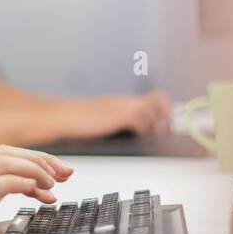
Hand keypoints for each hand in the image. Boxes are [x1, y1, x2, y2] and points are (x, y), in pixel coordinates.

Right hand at [0, 145, 72, 233]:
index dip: (25, 161)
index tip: (48, 175)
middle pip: (7, 152)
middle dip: (39, 159)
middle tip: (63, 172)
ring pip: (7, 160)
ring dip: (36, 168)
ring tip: (55, 182)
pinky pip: (2, 181)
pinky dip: (25, 182)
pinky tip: (39, 191)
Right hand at [55, 90, 171, 139]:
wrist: (66, 116)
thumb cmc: (80, 120)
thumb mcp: (104, 119)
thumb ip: (119, 123)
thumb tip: (133, 133)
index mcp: (124, 101)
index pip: (155, 97)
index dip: (164, 108)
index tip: (165, 122)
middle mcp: (127, 101)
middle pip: (160, 99)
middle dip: (166, 115)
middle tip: (164, 129)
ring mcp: (124, 107)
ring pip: (153, 111)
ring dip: (156, 125)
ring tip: (152, 136)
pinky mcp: (120, 116)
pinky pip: (142, 121)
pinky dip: (144, 130)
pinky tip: (137, 137)